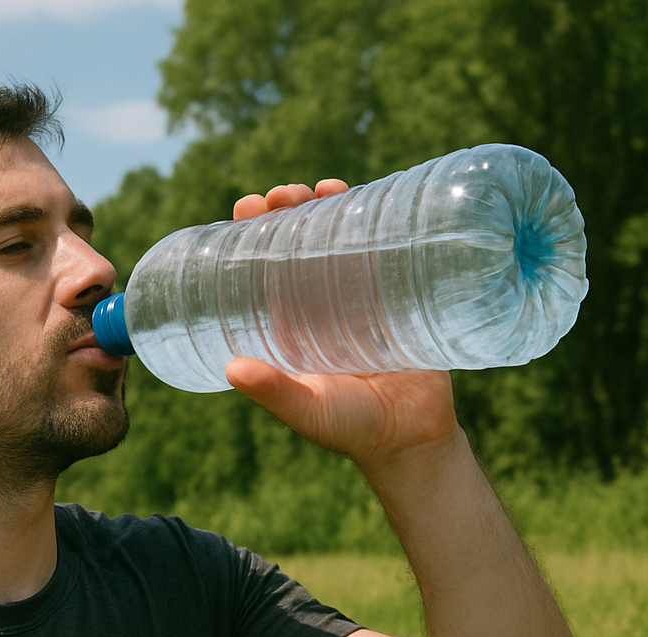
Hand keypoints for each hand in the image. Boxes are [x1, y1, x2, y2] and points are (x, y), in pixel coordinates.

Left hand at [225, 182, 459, 475]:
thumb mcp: (310, 412)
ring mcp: (355, 297)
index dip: (248, 237)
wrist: (415, 436)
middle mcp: (314, 307)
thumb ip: (276, 393)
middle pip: (292, 246)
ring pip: (333, 240)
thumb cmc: (353, 429)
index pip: (258, 270)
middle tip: (283, 195)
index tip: (247, 208)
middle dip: (285, 212)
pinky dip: (369, 218)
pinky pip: (379, 248)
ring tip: (318, 189)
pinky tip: (360, 196)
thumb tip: (232, 369)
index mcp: (285, 327)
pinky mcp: (393, 294)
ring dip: (323, 208)